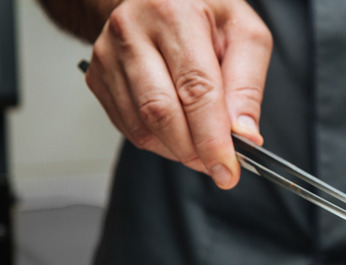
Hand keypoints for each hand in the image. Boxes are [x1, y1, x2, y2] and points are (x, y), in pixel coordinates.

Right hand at [85, 0, 271, 188]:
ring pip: (142, 126)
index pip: (195, 88)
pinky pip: (130, 128)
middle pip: (162, 112)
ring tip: (203, 146)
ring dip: (178, 150)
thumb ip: (247, 87)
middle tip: (218, 166)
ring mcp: (108, 55)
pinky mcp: (98, 77)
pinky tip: (180, 132)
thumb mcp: (245, 37)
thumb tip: (244, 135)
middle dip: (194, 151)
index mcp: (175, 13)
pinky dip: (160, 142)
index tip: (228, 168)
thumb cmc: (206, 14)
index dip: (212, 137)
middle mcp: (133, 31)